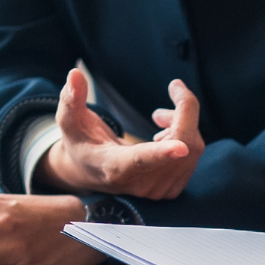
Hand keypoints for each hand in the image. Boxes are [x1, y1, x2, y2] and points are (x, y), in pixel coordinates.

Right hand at [35, 67, 202, 199]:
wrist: (91, 172)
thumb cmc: (81, 141)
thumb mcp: (70, 120)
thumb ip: (71, 99)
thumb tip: (75, 74)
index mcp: (115, 167)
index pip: (140, 160)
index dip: (161, 153)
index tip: (180, 147)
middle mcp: (140, 183)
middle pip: (182, 144)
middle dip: (185, 111)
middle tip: (174, 87)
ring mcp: (158, 190)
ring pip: (192, 147)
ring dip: (183, 121)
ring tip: (159, 116)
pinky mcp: (171, 190)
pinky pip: (194, 156)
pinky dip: (186, 136)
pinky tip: (166, 136)